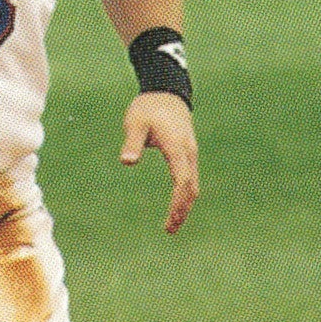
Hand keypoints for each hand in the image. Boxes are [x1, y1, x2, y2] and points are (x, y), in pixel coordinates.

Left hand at [119, 93, 198, 233]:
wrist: (166, 92)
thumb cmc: (148, 107)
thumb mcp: (135, 122)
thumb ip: (132, 142)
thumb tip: (127, 162)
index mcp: (177, 147)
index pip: (182, 181)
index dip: (177, 203)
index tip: (169, 221)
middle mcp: (188, 152)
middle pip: (191, 187)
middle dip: (182, 209)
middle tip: (170, 229)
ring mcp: (190, 153)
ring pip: (193, 184)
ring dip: (185, 204)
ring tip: (173, 223)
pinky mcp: (188, 153)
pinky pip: (190, 178)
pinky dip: (185, 194)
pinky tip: (177, 204)